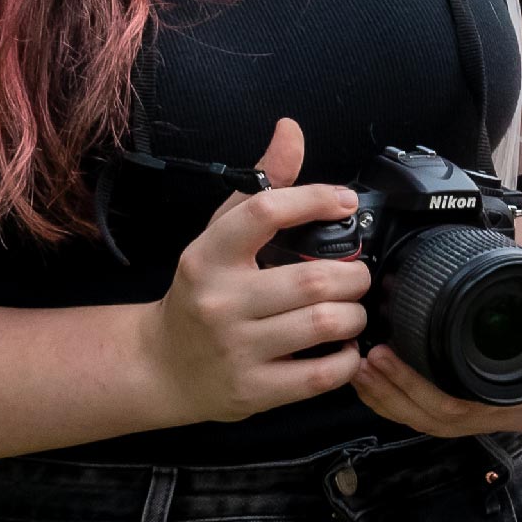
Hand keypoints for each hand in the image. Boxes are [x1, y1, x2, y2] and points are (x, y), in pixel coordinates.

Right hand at [147, 120, 370, 423]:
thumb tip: (290, 130)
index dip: (314, 199)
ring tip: (352, 309)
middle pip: (313, 278)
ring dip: (355, 314)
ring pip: (324, 324)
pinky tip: (343, 347)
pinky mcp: (254, 391)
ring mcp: (236, 349)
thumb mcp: (219, 236)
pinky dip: (347, 358)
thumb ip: (262, 184)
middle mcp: (219, 301)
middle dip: (354, 274)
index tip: (344, 201)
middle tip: (358, 275)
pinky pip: (321, 374)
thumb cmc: (201, 292)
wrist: (163, 366)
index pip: (264, 212)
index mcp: (208, 256)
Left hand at [351, 343, 521, 436]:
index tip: (392, 355)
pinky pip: (417, 418)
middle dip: (396, 390)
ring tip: (359, 368)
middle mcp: (499, 414)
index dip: (424, 388)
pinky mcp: (457, 414)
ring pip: (423, 422)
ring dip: (387, 397)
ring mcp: (477, 418)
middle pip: (437, 418)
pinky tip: (366, 382)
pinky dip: (388, 403)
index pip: (466, 405)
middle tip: (370, 358)